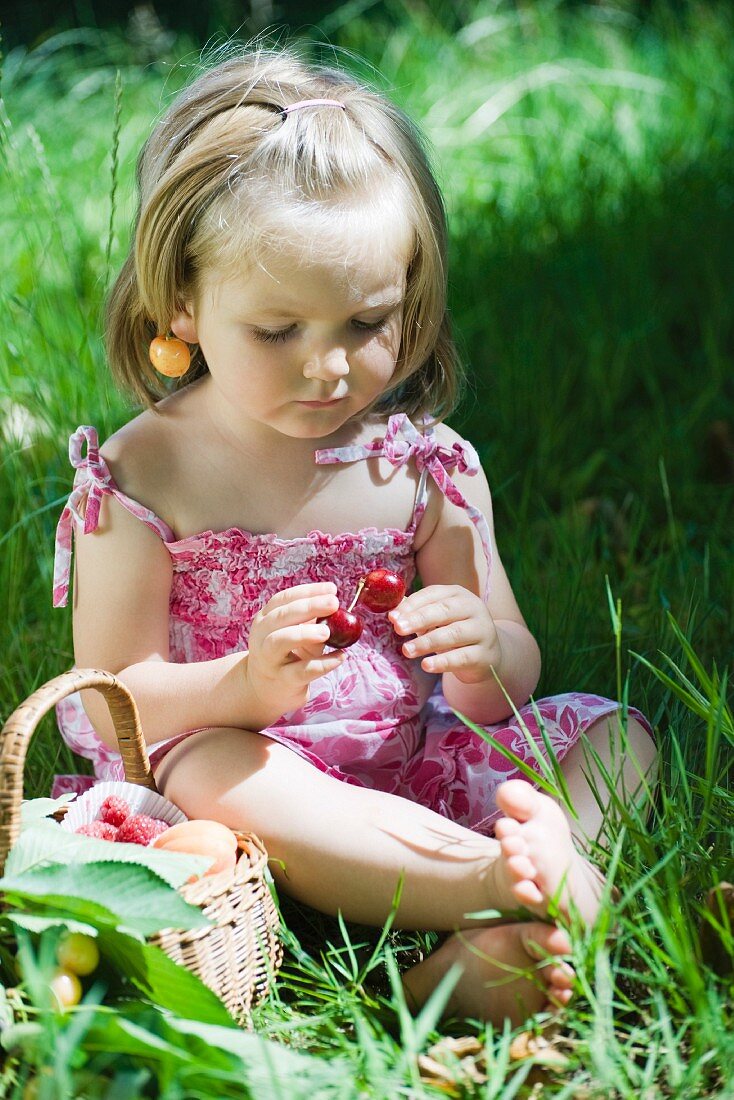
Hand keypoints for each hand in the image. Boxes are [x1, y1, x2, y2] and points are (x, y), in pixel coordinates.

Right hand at [243, 582, 345, 725]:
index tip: (332, 589)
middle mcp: (262, 636)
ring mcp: (269, 660)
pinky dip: (322, 664)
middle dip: (309, 607)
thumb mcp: (295, 635)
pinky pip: (301, 671)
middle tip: (334, 603)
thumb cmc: (286, 656)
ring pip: (280, 640)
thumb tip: (336, 607)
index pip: (284, 599)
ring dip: (304, 633)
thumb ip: (311, 622)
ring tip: (327, 632)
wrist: (263, 691)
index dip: (308, 592)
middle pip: (281, 616)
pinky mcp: (281, 681)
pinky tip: (340, 657)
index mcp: (265, 619)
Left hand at [388, 584, 501, 683]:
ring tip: (407, 650)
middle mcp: (473, 608)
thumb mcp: (436, 619)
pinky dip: (443, 662)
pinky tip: (426, 665)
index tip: (393, 617)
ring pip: (454, 634)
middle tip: (398, 628)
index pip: (433, 594)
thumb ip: (416, 613)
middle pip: (445, 610)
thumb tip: (393, 614)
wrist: (487, 655)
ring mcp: (482, 631)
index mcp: (458, 594)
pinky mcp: (484, 654)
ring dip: (427, 642)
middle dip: (419, 619)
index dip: (412, 605)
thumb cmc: (454, 632)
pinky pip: (462, 657)